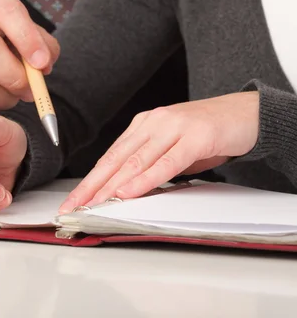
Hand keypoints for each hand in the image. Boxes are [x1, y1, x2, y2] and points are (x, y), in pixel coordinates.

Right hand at [0, 0, 59, 110]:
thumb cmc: (5, 42)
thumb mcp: (28, 35)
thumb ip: (44, 47)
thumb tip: (43, 67)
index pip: (7, 13)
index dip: (27, 39)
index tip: (42, 63)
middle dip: (17, 78)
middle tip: (30, 91)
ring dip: (5, 97)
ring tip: (11, 95)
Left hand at [59, 92, 259, 212]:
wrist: (247, 112)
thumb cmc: (207, 132)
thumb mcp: (172, 149)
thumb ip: (150, 165)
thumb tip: (126, 191)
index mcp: (143, 125)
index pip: (110, 157)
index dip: (89, 181)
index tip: (73, 201)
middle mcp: (152, 123)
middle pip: (115, 160)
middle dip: (91, 186)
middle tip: (71, 207)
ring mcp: (173, 127)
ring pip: (135, 161)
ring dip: (111, 186)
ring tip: (92, 204)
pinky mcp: (195, 137)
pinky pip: (166, 162)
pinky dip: (145, 179)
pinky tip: (128, 192)